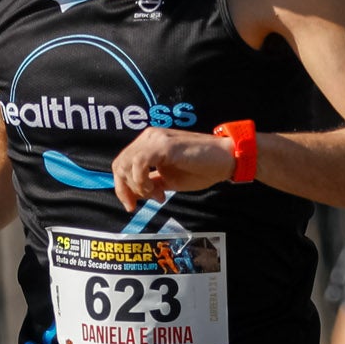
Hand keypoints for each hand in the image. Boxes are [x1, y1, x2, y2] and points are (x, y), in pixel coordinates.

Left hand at [110, 126, 232, 210]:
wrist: (225, 160)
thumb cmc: (201, 168)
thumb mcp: (169, 180)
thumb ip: (150, 184)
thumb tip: (133, 195)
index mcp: (148, 144)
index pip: (121, 164)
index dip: (121, 187)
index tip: (132, 205)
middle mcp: (148, 138)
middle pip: (119, 164)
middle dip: (126, 190)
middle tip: (143, 202)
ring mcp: (155, 139)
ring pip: (126, 164)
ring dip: (137, 186)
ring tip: (156, 195)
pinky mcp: (165, 145)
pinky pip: (140, 163)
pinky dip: (143, 181)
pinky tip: (158, 191)